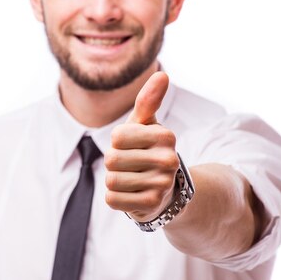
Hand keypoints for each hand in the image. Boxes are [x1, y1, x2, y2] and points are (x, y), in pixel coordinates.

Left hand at [104, 72, 178, 222]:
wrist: (164, 190)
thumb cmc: (147, 150)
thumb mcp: (146, 125)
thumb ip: (149, 100)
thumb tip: (162, 74)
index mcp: (166, 136)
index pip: (117, 136)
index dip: (117, 142)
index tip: (131, 146)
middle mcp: (168, 160)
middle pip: (112, 159)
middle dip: (114, 163)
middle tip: (131, 166)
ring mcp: (161, 184)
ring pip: (111, 180)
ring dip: (115, 181)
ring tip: (132, 179)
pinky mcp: (151, 205)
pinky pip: (113, 199)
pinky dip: (116, 198)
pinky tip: (131, 195)